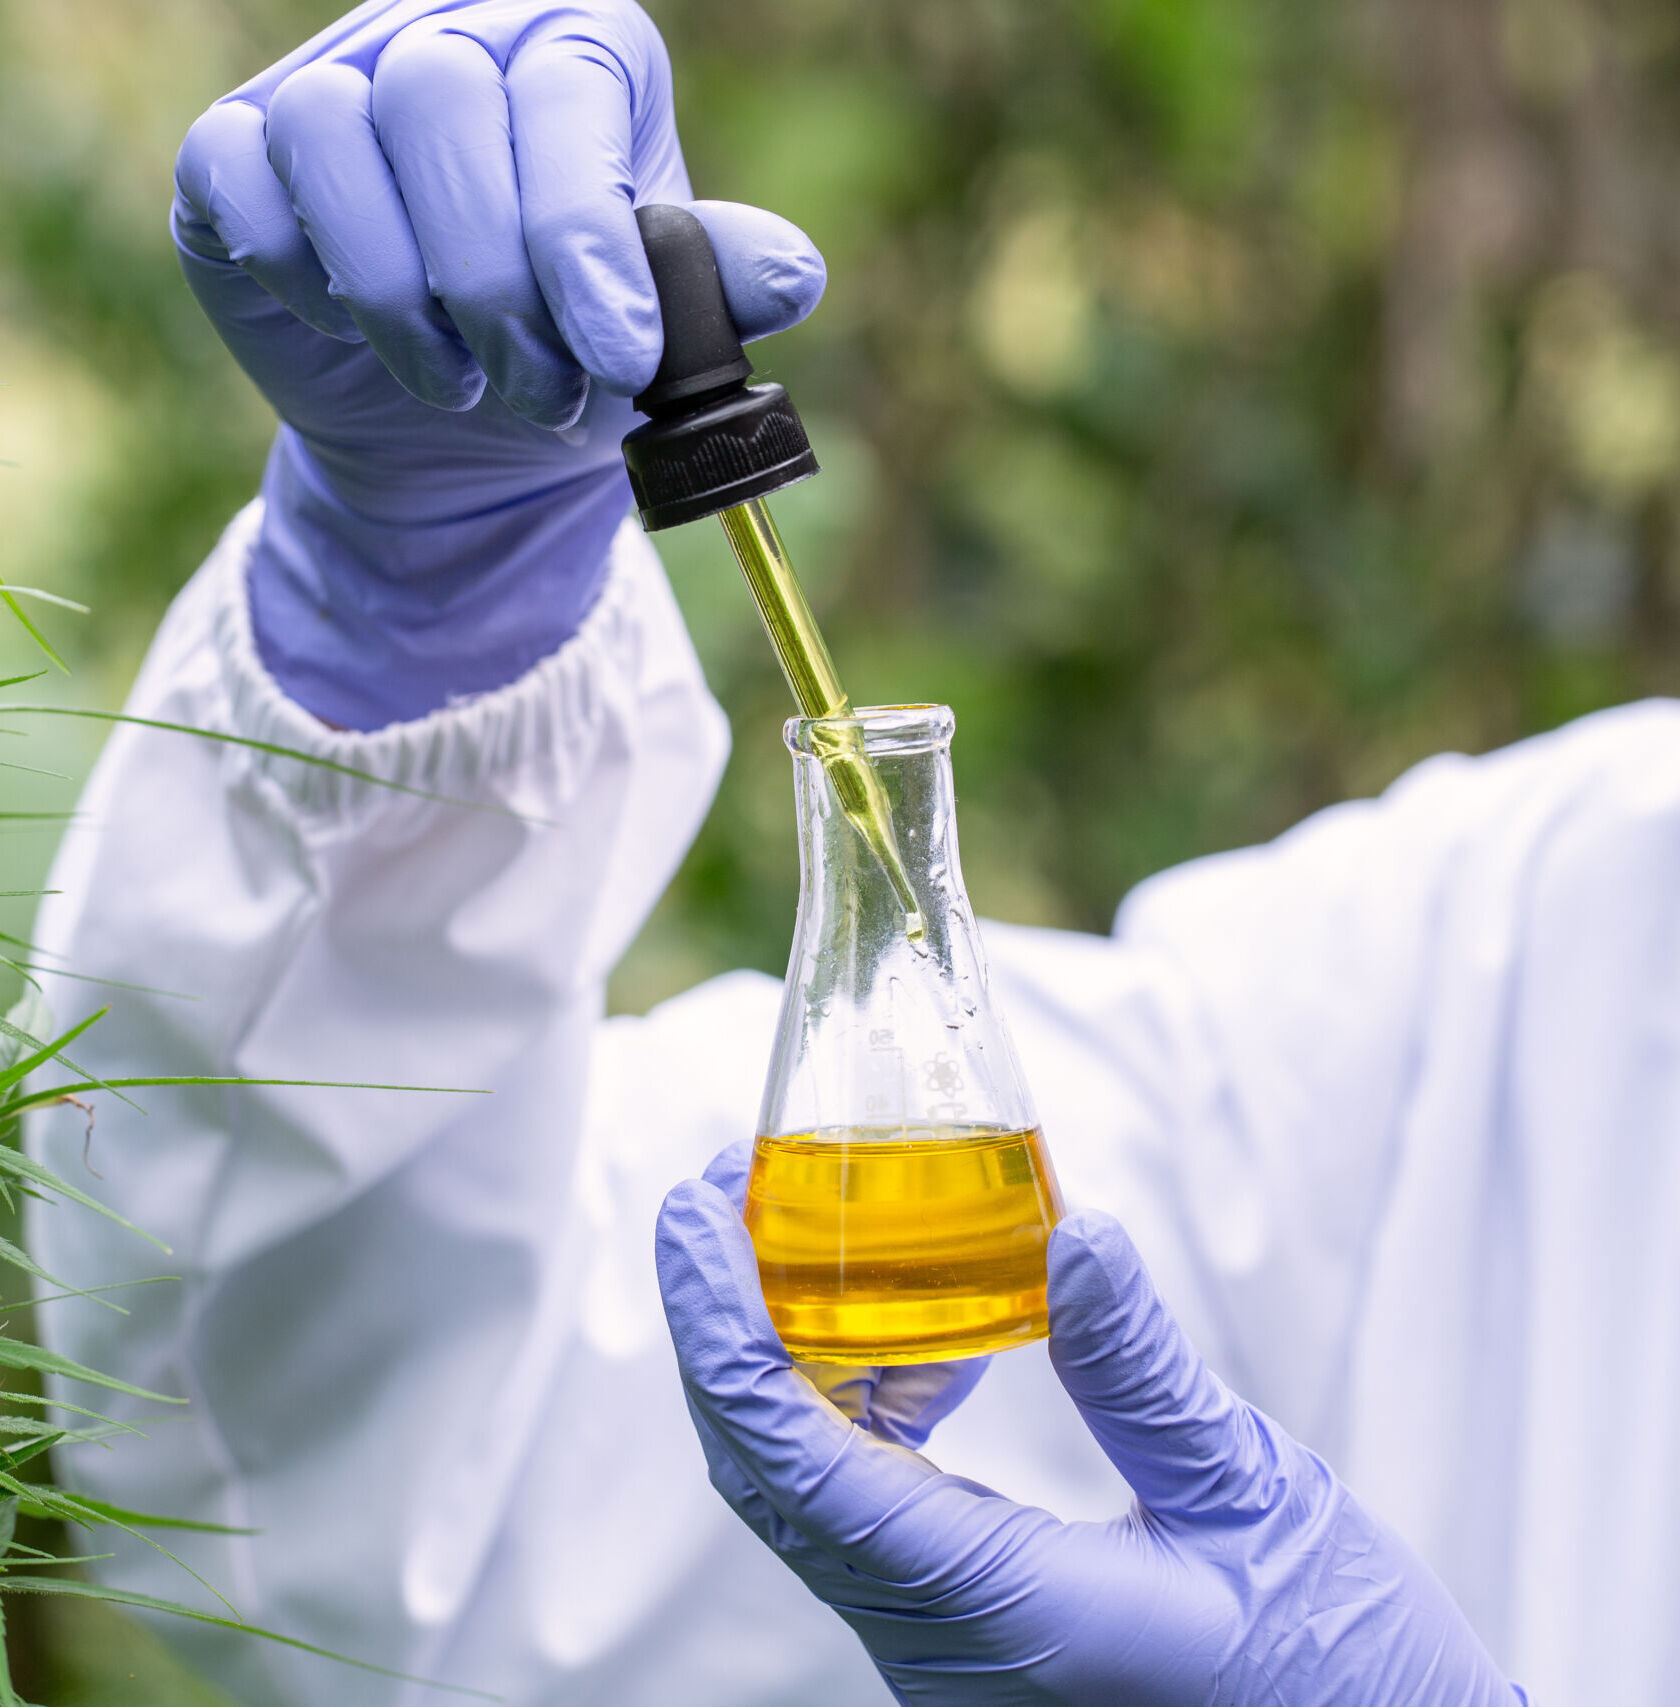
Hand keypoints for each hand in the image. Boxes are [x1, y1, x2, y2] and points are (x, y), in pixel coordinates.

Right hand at [173, 1, 824, 726]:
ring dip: (404, 297)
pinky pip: (240, 181)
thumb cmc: (575, 357)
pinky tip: (361, 336)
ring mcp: (330, 85)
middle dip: (495, 278)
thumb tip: (794, 275)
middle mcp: (444, 37)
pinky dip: (306, 277)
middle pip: (438, 97)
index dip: (583, 229)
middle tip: (542, 388)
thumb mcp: (658, 330)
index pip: (563, 88)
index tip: (619, 355)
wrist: (469, 436)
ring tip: (464, 383)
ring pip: (331, 136)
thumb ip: (715, 287)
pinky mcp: (235, 152)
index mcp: (567, 47)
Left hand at [657, 1181, 1524, 1705]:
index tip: (689, 1211)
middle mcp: (940, 1646)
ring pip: (810, 1490)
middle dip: (730, 1321)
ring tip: (824, 1243)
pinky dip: (868, 1408)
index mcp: (994, 1615)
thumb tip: (1074, 1232)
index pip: (794, 1458)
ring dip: (793, 1357)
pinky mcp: (977, 1638)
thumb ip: (1143, 1372)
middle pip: (770, 1469)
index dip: (720, 1325)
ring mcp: (949, 1651)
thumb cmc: (1346, 1680)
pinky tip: (931, 1346)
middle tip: (730, 1194)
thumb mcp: (1256, 1504)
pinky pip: (872, 1514)